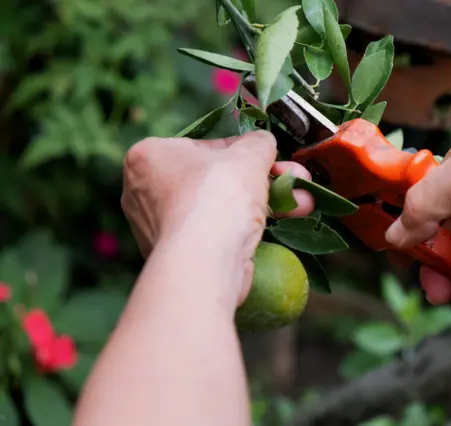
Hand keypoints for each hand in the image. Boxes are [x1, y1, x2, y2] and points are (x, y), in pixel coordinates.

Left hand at [121, 131, 313, 304]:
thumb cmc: (219, 195)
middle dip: (262, 182)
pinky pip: (215, 236)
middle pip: (215, 181)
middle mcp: (144, 192)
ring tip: (303, 205)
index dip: (243, 153)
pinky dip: (245, 232)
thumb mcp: (250, 154)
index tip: (270, 160)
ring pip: (220, 210)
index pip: (203, 147)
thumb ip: (258, 143)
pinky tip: (279, 228)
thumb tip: (262, 142)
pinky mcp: (175, 259)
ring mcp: (157, 229)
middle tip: (293, 181)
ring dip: (265, 206)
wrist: (206, 261)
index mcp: (148, 155)